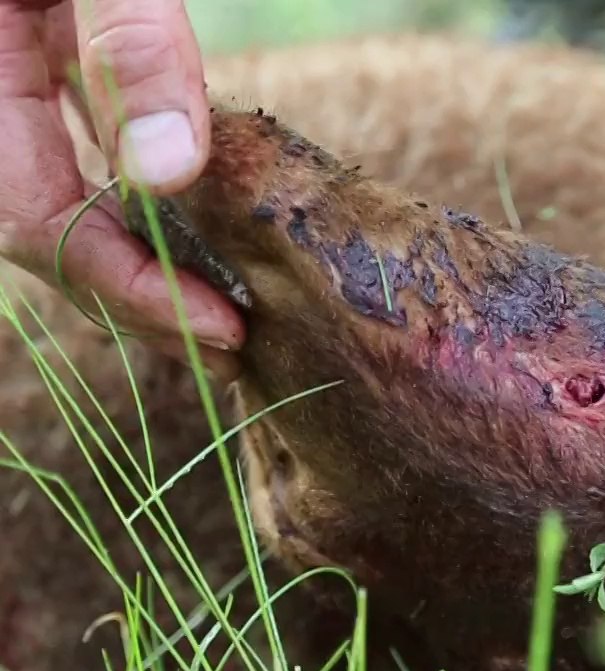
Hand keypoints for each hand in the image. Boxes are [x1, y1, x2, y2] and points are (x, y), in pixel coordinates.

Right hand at [0, 0, 242, 378]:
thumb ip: (130, 41)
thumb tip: (167, 171)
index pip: (38, 223)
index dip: (131, 289)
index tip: (222, 328)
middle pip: (47, 230)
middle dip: (138, 298)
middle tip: (230, 344)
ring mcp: (8, 83)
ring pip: (60, 197)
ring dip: (140, 257)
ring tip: (219, 309)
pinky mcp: (39, 59)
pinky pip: (76, 151)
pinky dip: (136, 198)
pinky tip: (194, 222)